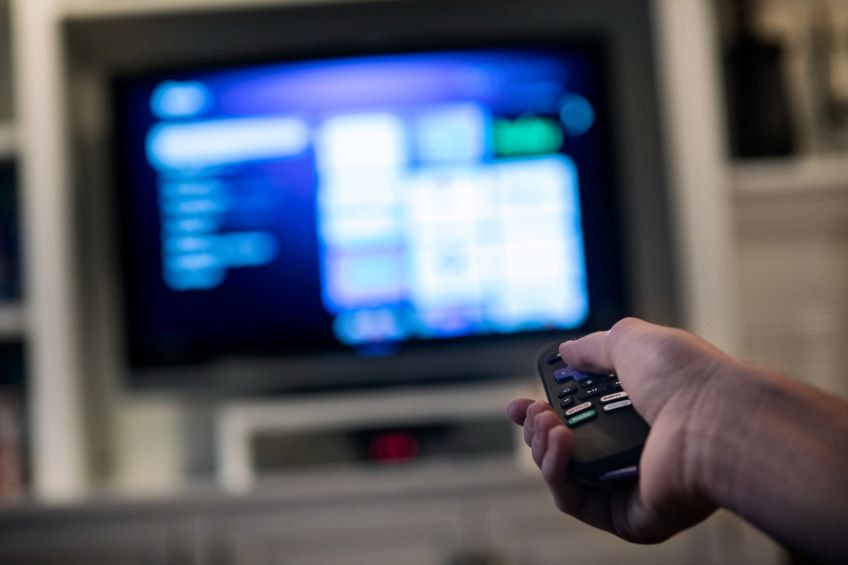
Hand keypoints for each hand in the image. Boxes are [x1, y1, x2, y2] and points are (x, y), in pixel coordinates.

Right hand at [507, 317, 736, 541]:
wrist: (715, 419)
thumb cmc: (686, 378)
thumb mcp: (632, 341)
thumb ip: (596, 347)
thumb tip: (569, 351)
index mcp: (643, 413)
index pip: (585, 418)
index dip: (549, 409)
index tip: (524, 402)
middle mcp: (639, 452)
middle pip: (569, 448)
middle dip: (540, 429)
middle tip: (534, 411)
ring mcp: (635, 486)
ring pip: (567, 477)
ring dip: (544, 448)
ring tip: (549, 424)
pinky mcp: (631, 517)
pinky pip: (578, 502)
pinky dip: (558, 473)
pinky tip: (560, 444)